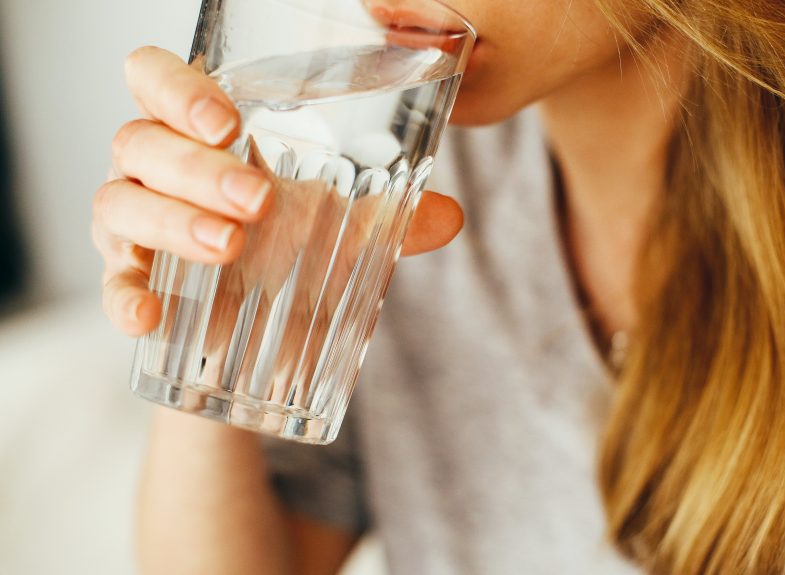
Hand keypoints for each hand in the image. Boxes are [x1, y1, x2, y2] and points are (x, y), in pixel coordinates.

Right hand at [93, 46, 463, 339]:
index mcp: (200, 133)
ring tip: (231, 246)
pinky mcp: (130, 280)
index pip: (156, 78)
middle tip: (257, 199)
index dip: (178, 88)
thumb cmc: (292, 250)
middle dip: (197, 167)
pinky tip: (149, 317)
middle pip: (141, 140)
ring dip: (173, 221)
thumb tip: (450, 216)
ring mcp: (134, 222)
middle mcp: (155, 167)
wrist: (261, 333)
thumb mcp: (342, 229)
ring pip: (119, 201)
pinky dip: (124, 296)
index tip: (229, 122)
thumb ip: (390, 218)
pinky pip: (111, 282)